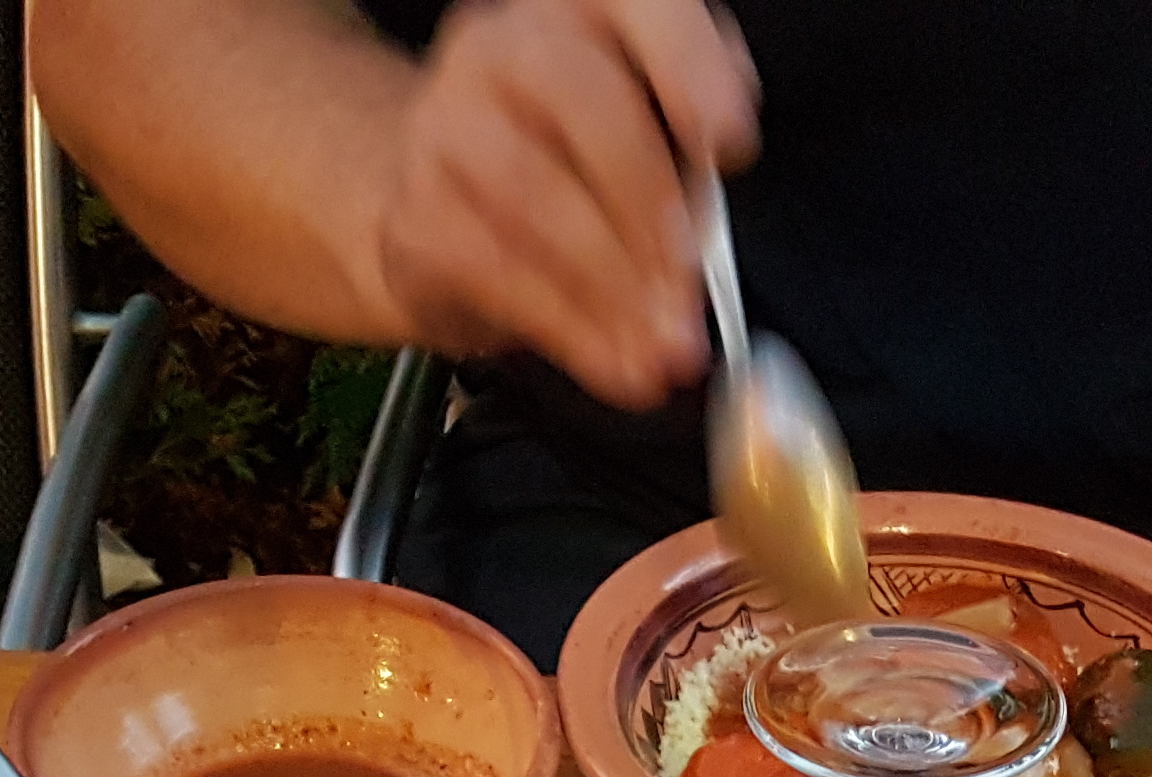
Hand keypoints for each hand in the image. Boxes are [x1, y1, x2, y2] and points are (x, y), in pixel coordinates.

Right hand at [371, 0, 756, 406]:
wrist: (433, 201)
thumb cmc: (566, 164)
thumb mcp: (642, 137)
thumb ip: (688, 158)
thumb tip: (718, 250)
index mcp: (580, 10)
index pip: (639, 4)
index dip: (691, 66)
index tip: (732, 145)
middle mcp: (502, 47)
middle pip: (585, 104)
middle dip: (651, 207)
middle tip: (693, 287)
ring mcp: (447, 125)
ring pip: (535, 197)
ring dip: (614, 288)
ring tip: (666, 350)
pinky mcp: (419, 214)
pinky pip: (498, 272)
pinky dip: (570, 329)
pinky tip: (617, 365)